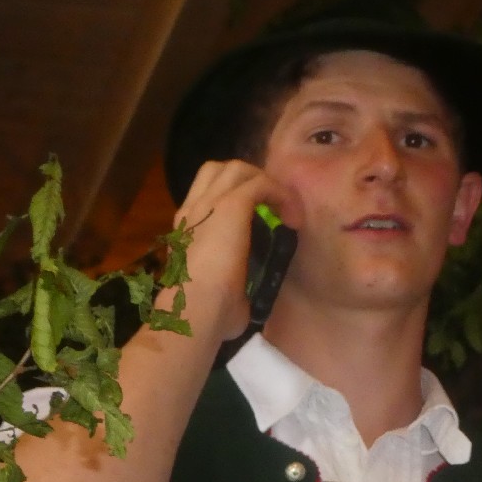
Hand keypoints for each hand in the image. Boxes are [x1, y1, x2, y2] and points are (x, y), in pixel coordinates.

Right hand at [168, 159, 287, 342]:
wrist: (195, 310)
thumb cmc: (205, 312)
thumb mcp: (218, 291)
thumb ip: (229, 285)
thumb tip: (240, 301)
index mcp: (188, 228)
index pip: (207, 194)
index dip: (236, 197)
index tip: (262, 220)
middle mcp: (194, 210)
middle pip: (219, 170)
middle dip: (250, 181)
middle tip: (272, 209)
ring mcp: (210, 204)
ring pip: (238, 169)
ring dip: (266, 184)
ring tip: (284, 212)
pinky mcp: (230, 205)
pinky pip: (261, 183)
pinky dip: (281, 195)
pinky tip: (293, 220)